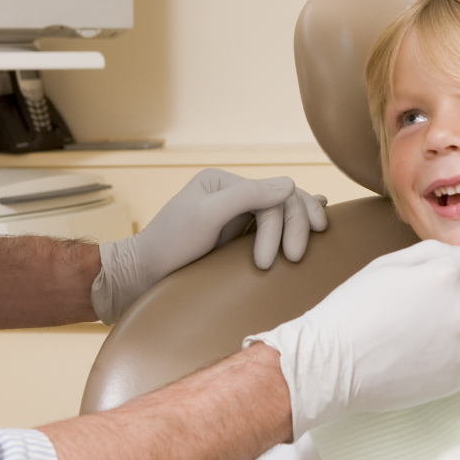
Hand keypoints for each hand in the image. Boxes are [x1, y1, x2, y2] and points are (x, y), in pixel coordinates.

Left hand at [90, 168, 327, 323]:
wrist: (143, 277)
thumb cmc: (168, 245)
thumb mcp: (204, 216)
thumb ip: (246, 196)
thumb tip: (291, 185)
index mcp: (224, 182)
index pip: (271, 195)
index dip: (280, 225)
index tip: (266, 262)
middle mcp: (234, 194)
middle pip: (283, 201)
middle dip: (295, 226)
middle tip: (295, 258)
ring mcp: (238, 215)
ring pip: (284, 212)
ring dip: (298, 228)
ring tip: (305, 249)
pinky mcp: (239, 236)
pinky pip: (275, 225)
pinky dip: (295, 224)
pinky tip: (316, 223)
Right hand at [245, 235, 459, 438]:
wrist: (332, 362)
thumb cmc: (352, 309)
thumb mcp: (386, 264)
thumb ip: (429, 255)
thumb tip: (458, 257)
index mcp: (445, 272)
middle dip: (446, 298)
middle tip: (407, 314)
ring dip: (449, 328)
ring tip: (409, 340)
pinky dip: (458, 355)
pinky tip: (426, 358)